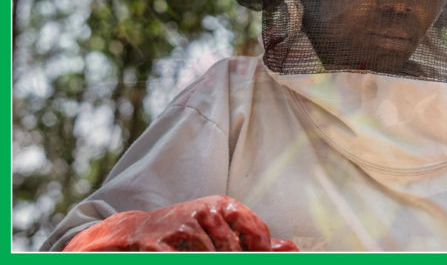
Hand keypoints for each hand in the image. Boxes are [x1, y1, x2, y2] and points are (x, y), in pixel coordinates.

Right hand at [63, 195, 297, 251]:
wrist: (137, 232)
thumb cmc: (187, 230)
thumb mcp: (221, 228)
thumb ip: (254, 239)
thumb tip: (291, 250)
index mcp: (224, 206)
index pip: (256, 231)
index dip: (261, 253)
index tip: (259, 262)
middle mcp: (205, 212)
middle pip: (233, 250)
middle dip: (236, 262)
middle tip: (235, 263)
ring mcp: (181, 227)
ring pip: (210, 257)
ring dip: (210, 260)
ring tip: (200, 256)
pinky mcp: (160, 245)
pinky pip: (184, 260)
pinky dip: (189, 261)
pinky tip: (186, 259)